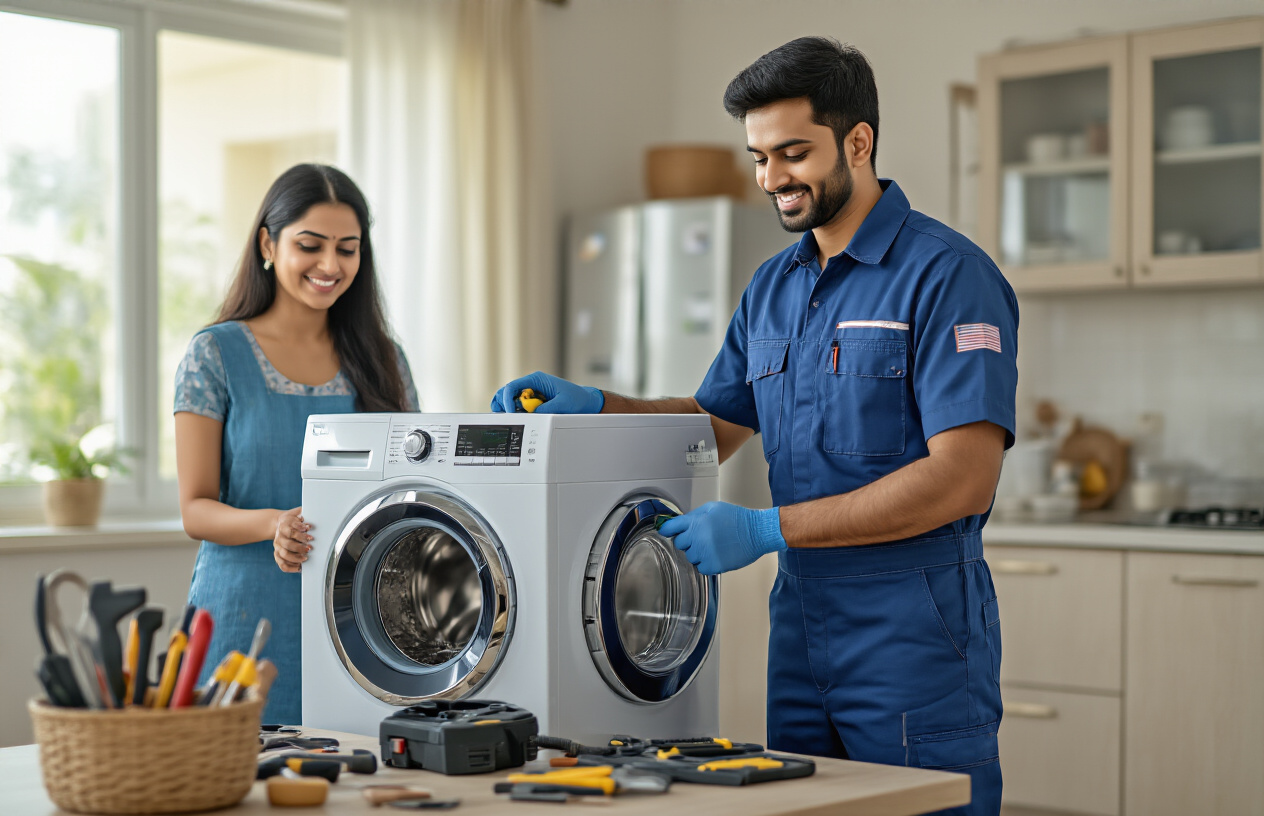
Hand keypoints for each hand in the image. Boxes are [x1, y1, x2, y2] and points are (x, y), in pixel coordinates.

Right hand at [273, 507, 311, 573]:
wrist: (279, 523)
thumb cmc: (293, 518)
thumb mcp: (297, 512)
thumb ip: (303, 512)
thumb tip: (313, 511)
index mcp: (283, 525)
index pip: (290, 530)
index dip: (300, 531)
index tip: (309, 531)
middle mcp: (279, 536)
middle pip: (287, 543)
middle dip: (299, 547)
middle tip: (310, 548)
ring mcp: (277, 546)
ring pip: (283, 554)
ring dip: (295, 557)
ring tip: (305, 558)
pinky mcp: (277, 554)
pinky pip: (281, 563)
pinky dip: (290, 567)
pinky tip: (299, 567)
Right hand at [490, 371, 603, 413]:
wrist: (586, 401)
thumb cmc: (576, 399)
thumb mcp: (562, 404)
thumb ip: (545, 409)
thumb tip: (530, 415)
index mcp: (536, 379)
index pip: (513, 386)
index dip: (507, 400)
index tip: (509, 412)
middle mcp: (531, 385)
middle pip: (506, 391)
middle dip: (503, 404)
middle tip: (506, 416)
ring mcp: (531, 393)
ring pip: (509, 399)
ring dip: (507, 408)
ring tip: (512, 417)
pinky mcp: (533, 402)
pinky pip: (518, 406)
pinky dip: (515, 412)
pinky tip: (519, 418)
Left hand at [658, 502, 786, 574]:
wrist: (756, 532)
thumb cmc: (737, 519)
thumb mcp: (713, 508)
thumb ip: (695, 516)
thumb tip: (682, 523)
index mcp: (696, 521)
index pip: (671, 527)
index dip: (667, 530)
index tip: (665, 532)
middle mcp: (697, 537)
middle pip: (679, 544)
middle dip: (687, 541)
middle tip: (701, 538)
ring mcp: (704, 552)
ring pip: (690, 557)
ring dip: (698, 553)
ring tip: (713, 546)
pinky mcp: (713, 565)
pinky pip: (701, 567)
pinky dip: (706, 563)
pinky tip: (717, 555)